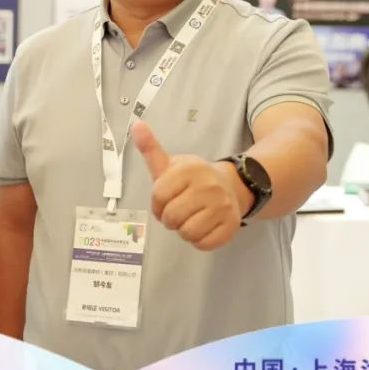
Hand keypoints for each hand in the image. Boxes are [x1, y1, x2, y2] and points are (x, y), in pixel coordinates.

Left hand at [132, 121, 245, 251]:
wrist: (229, 186)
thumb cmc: (191, 178)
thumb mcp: (170, 163)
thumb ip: (151, 149)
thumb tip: (136, 125)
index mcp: (189, 169)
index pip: (159, 195)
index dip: (156, 203)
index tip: (163, 200)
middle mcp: (208, 186)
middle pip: (172, 217)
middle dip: (168, 218)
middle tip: (177, 211)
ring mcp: (223, 206)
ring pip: (187, 232)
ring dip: (183, 230)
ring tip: (189, 218)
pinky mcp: (232, 225)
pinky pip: (204, 244)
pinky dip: (198, 240)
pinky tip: (202, 226)